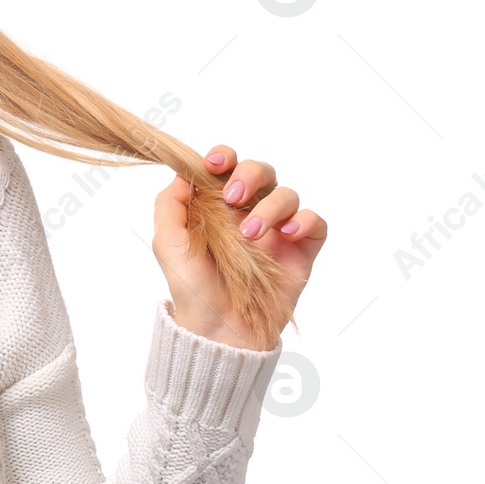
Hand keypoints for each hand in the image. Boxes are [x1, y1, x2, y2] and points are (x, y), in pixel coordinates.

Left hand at [151, 144, 326, 350]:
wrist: (219, 326)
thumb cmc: (192, 286)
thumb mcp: (169, 242)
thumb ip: (170, 203)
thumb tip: (183, 170)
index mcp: (218, 205)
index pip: (227, 167)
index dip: (224, 157)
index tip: (215, 163)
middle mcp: (249, 212)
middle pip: (261, 171)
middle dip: (249, 174)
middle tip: (233, 197)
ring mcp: (277, 230)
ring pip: (287, 194)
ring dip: (269, 207)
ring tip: (249, 235)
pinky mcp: (301, 250)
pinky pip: (315, 221)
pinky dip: (304, 221)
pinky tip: (286, 235)